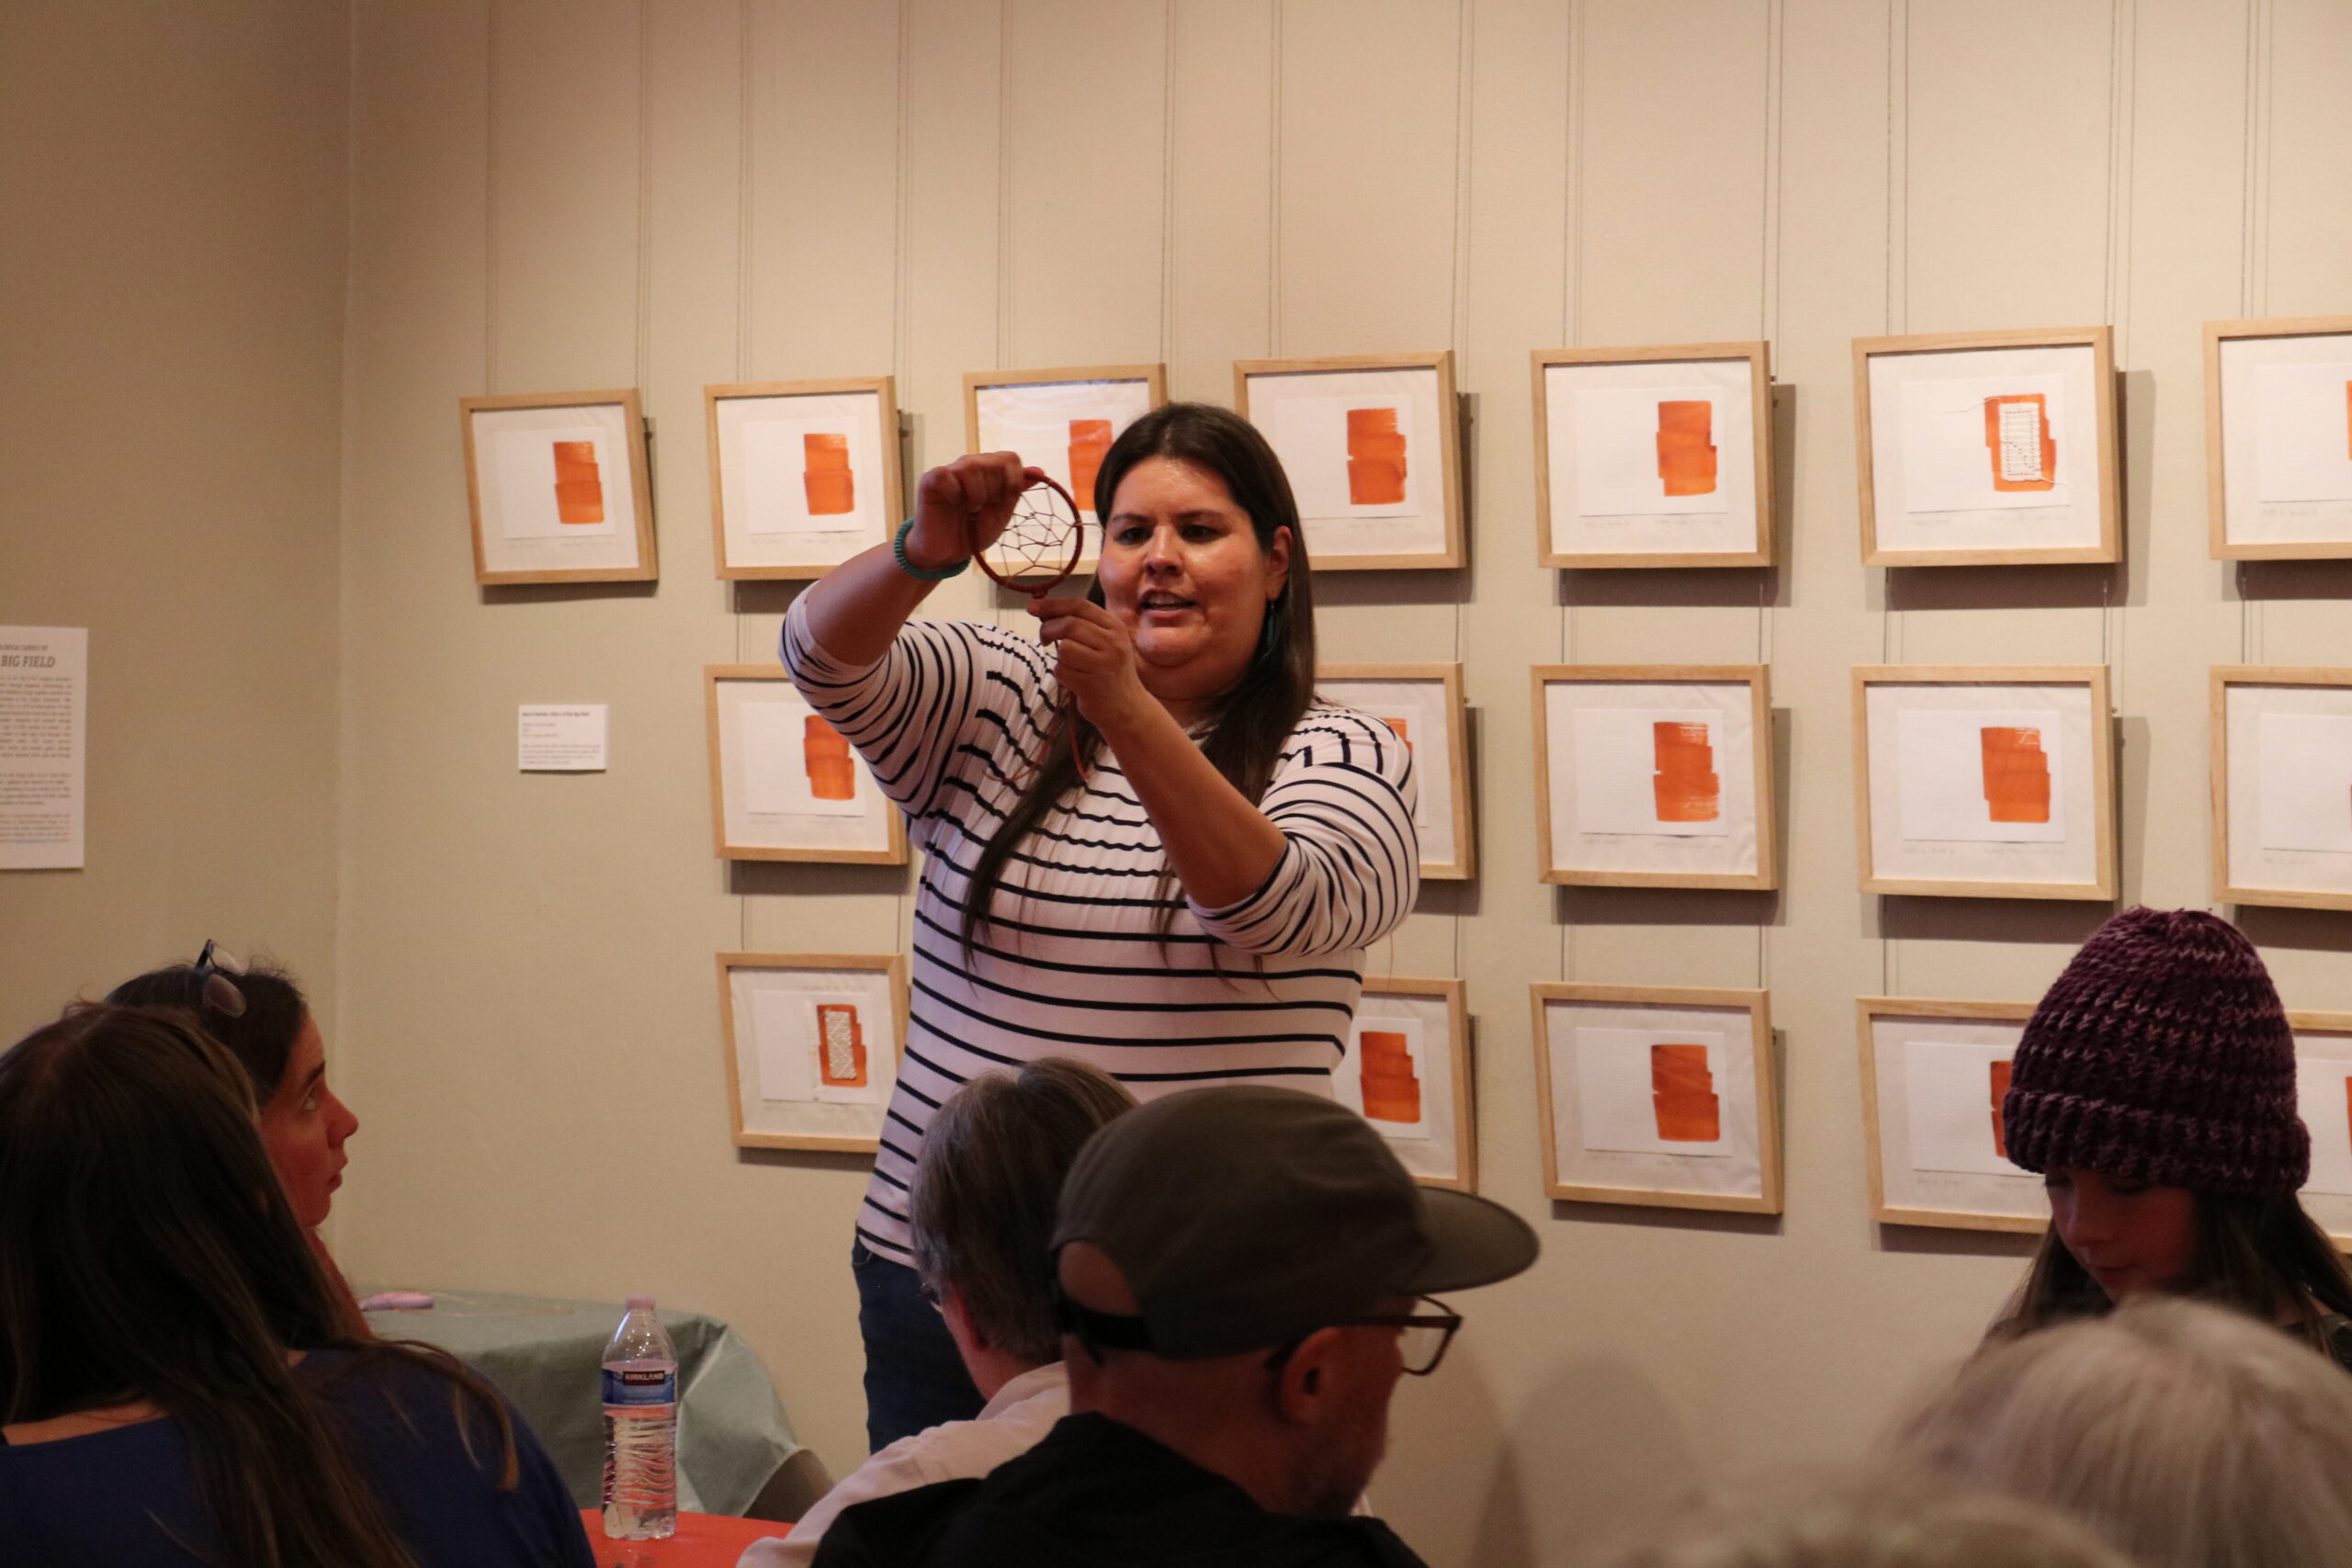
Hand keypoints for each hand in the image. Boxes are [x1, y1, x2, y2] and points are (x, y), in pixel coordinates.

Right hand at [905, 453, 1041, 569]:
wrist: (947, 554)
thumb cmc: (973, 532)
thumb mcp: (1001, 513)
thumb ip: (1016, 491)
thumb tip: (1040, 471)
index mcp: (989, 472)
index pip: (1010, 458)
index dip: (1013, 479)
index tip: (1006, 500)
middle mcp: (970, 466)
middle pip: (993, 462)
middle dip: (994, 491)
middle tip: (982, 509)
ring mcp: (950, 470)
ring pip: (970, 466)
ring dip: (976, 494)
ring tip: (970, 510)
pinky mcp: (931, 480)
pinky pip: (947, 474)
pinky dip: (954, 492)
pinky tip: (952, 503)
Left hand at [1031, 597, 1150, 729]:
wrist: (1127, 707)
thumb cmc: (1109, 670)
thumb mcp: (1105, 642)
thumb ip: (1080, 624)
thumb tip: (1042, 610)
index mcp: (1116, 627)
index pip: (1079, 605)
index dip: (1053, 604)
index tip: (1033, 607)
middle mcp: (1112, 643)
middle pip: (1069, 625)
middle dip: (1048, 629)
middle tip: (1044, 639)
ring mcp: (1103, 665)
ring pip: (1064, 648)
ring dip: (1059, 657)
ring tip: (1071, 664)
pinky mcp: (1091, 685)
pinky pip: (1061, 670)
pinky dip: (1061, 674)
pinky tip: (1074, 679)